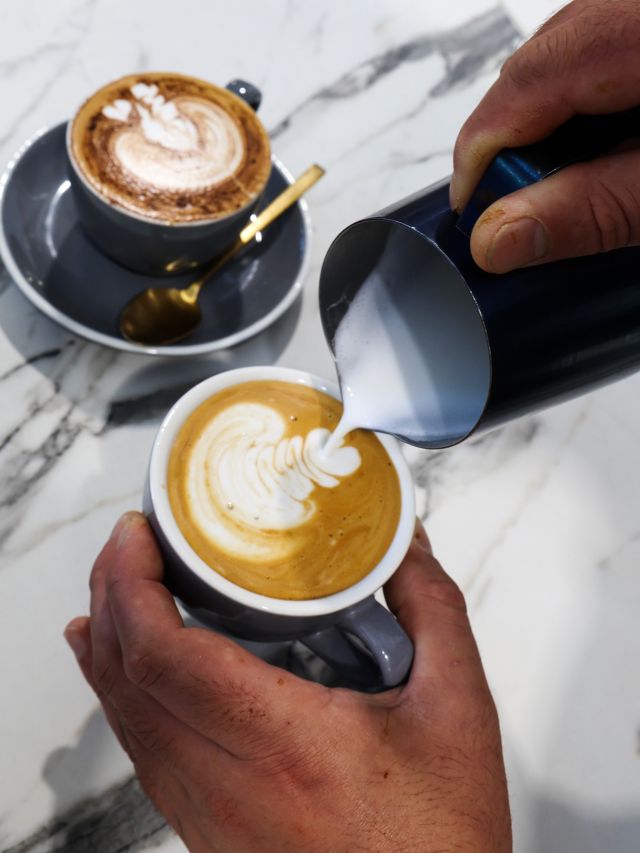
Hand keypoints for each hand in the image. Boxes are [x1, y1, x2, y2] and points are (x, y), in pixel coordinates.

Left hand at [65, 512, 510, 851]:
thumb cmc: (437, 842)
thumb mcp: (457, 712)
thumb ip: (431, 611)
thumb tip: (405, 546)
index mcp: (282, 743)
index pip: (163, 654)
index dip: (132, 582)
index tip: (136, 535)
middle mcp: (224, 784)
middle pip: (125, 675)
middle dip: (111, 592)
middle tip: (131, 541)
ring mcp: (205, 813)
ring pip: (122, 714)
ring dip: (109, 639)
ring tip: (123, 583)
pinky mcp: (205, 828)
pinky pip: (140, 748)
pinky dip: (122, 689)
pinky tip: (130, 664)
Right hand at [451, 0, 639, 272]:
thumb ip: (591, 209)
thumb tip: (496, 235)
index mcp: (635, 31)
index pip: (522, 84)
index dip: (479, 154)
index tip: (468, 212)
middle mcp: (632, 5)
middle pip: (540, 65)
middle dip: (517, 143)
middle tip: (521, 213)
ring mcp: (638, 10)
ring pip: (571, 55)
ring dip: (555, 124)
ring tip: (572, 184)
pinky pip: (606, 46)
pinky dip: (592, 100)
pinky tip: (611, 144)